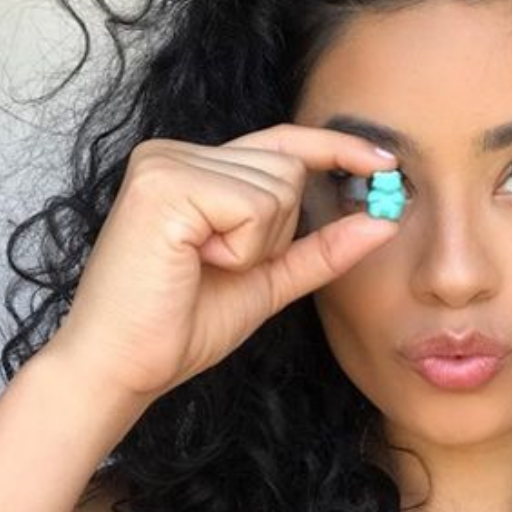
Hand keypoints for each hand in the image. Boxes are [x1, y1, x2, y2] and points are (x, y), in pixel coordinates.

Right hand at [45, 124, 399, 402]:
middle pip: (288, 166)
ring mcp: (167, 161)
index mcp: (194, 166)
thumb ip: (323, 247)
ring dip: (258, 243)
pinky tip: (196, 261)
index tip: (385, 162)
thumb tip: (385, 219)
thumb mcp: (269, 279)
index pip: (282, 143)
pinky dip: (242, 247)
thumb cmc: (184, 325)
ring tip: (203, 265)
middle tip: (222, 264)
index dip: (335, 148)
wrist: (125, 368)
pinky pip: (254, 205)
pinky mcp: (164, 182)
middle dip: (278, 229)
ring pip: (278, 185)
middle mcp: (176, 151)